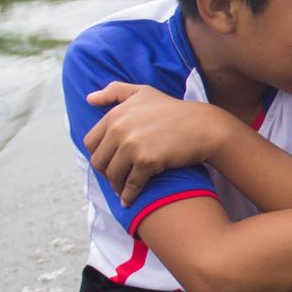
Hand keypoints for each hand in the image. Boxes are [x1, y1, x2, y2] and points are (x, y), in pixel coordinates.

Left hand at [83, 82, 232, 204]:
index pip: (91, 142)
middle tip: (116, 179)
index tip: (109, 163)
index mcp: (115, 115)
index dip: (99, 155)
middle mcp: (120, 128)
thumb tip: (89, 98)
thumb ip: (114, 92)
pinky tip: (130, 200)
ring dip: (117, 186)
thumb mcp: (143, 92)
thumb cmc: (173, 110)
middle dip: (106, 173)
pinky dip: (129, 195)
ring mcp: (133, 145)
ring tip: (123, 190)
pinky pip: (131, 184)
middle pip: (99, 161)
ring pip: (113, 175)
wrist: (202, 127)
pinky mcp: (147, 161)